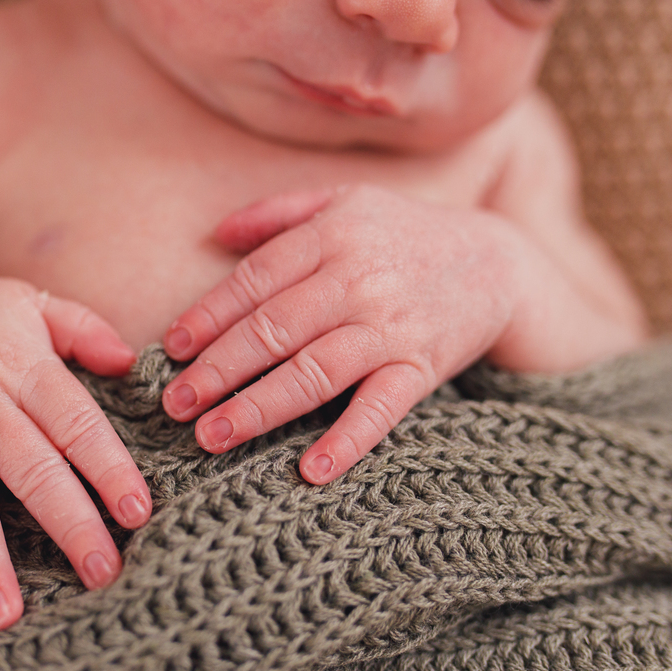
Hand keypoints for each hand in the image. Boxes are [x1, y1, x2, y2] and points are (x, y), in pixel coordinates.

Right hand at [0, 253, 150, 629]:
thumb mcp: (27, 302)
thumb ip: (83, 328)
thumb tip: (131, 360)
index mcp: (24, 369)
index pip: (75, 423)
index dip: (108, 466)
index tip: (139, 512)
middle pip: (31, 471)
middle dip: (69, 525)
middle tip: (103, 576)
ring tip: (6, 614)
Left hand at [160, 184, 625, 484]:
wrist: (499, 261)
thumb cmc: (404, 234)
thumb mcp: (344, 201)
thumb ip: (278, 214)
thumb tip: (216, 234)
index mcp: (330, 237)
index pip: (254, 280)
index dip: (209, 315)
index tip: (172, 348)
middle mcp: (357, 281)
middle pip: (274, 329)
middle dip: (219, 370)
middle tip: (175, 404)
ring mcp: (391, 328)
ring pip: (314, 372)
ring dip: (259, 407)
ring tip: (212, 436)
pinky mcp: (422, 368)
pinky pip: (382, 409)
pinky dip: (348, 439)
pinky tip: (311, 469)